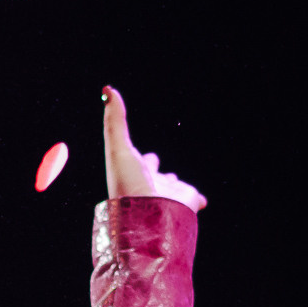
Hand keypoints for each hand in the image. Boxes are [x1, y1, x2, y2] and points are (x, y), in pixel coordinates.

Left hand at [101, 86, 206, 211]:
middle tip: (156, 164)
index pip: (141, 161)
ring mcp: (169, 194)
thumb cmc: (127, 183)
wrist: (146, 216)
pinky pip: (195, 200)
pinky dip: (197, 199)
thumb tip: (107, 89)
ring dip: (175, 186)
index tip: (146, 155)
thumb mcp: (118, 146)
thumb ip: (115, 120)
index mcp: (136, 173)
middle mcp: (152, 184)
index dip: (143, 157)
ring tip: (175, 186)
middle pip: (156, 176)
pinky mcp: (186, 202)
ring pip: (173, 189)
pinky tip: (200, 202)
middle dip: (157, 171)